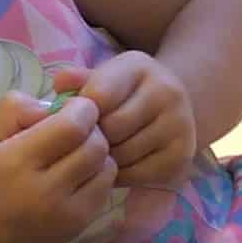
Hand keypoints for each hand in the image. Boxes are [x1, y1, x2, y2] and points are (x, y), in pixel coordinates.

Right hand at [0, 75, 115, 242]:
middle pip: (95, 145)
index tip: (72, 108)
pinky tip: (77, 173)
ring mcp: (65, 211)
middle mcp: (44, 190)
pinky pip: (105, 187)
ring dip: (98, 151)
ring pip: (106, 166)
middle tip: (76, 129)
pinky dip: (98, 173)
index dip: (81, 109)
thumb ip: (14, 110)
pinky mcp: (79, 224)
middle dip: (92, 129)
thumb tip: (54, 104)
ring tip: (76, 151)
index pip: (72, 127)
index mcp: (15, 162)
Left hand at [78, 51, 197, 188]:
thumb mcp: (102, 79)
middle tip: (87, 141)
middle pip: (112, 127)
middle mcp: (167, 92)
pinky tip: (118, 166)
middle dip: (94, 138)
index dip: (80, 113)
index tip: (76, 120)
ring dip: (104, 160)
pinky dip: (120, 176)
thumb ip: (78, 81)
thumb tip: (60, 84)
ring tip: (101, 153)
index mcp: (140, 67)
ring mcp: (179, 125)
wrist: (170, 112)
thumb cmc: (123, 97)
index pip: (99, 95)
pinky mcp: (181, 158)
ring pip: (123, 155)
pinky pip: (136, 175)